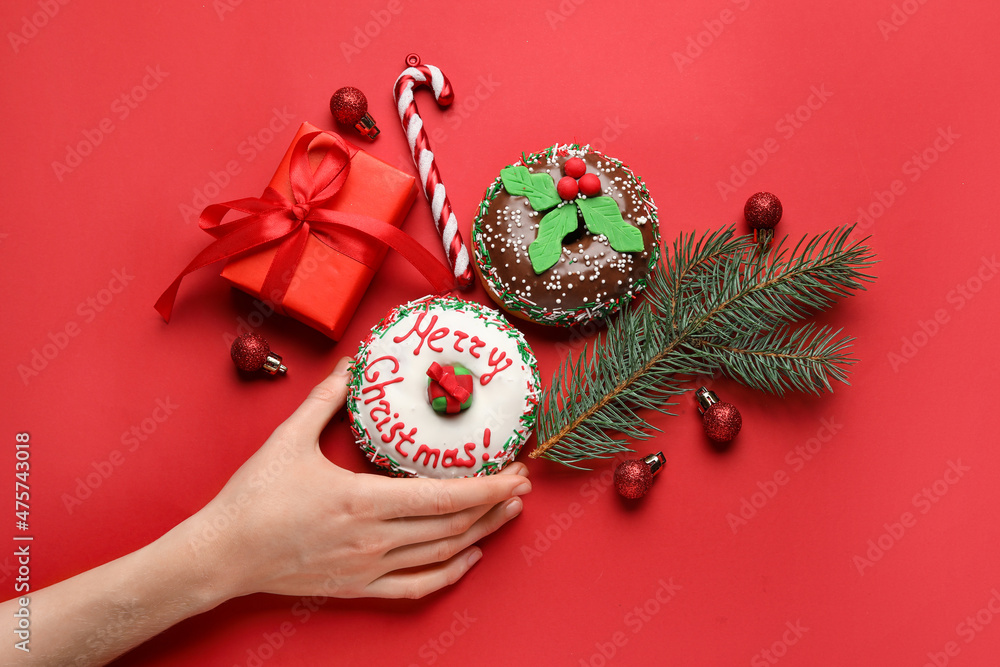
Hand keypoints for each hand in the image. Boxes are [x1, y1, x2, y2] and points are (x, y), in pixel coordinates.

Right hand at [185, 356, 531, 600]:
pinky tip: (470, 556)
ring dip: (482, 533)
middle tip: (523, 484)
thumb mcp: (290, 438)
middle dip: (495, 504)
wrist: (222, 553)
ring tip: (509, 512)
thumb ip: (327, 398)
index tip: (516, 472)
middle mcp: (374, 539)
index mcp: (362, 501)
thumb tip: (354, 362)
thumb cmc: (254, 496)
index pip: (443, 496)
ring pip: (441, 553)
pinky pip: (417, 586)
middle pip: (453, 525)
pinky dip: (450, 573)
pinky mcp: (359, 587)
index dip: (487, 486)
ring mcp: (368, 568)